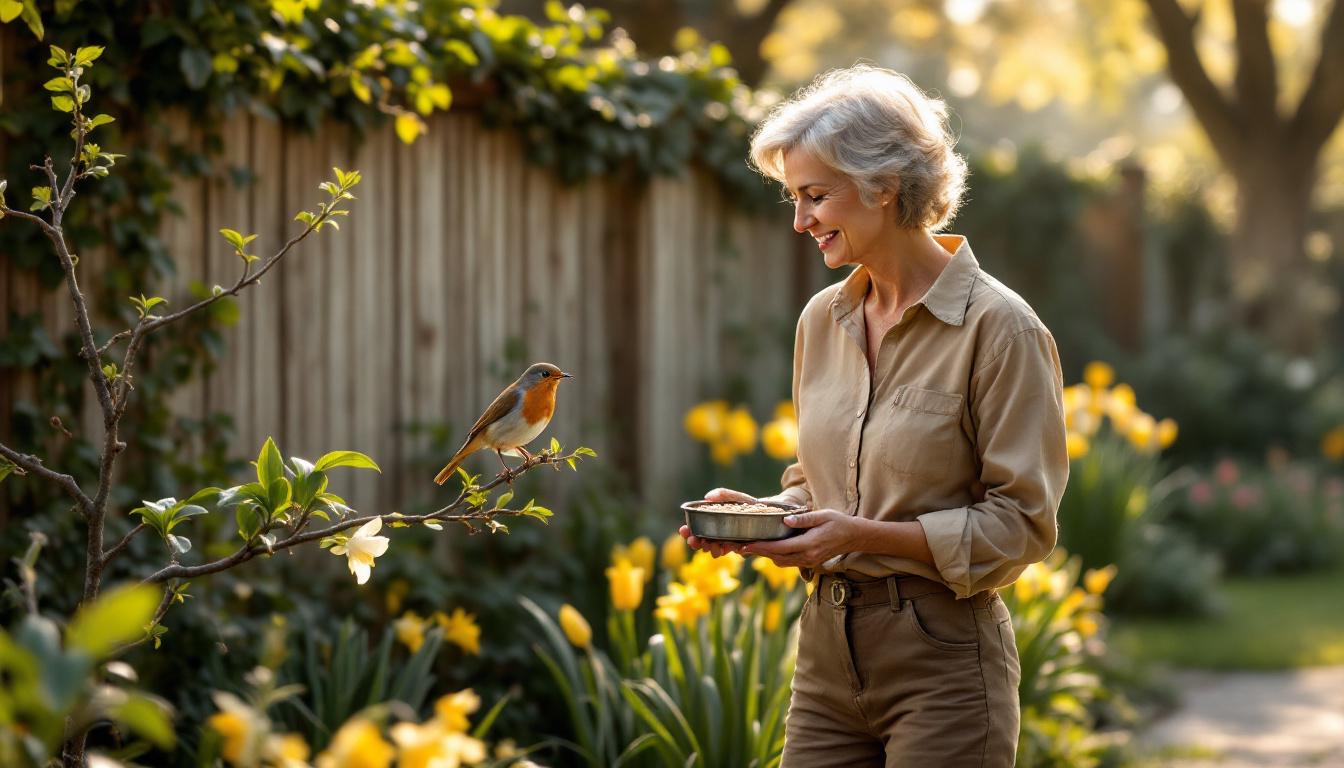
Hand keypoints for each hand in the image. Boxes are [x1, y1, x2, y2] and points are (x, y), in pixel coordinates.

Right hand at [679, 487, 757, 557]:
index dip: (687, 530)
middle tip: (693, 541)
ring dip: (708, 548)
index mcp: (711, 520)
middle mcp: (716, 532)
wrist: (768, 513)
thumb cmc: (747, 504)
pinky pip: (726, 551)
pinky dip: (723, 550)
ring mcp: (725, 540)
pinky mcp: (736, 546)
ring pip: (711, 548)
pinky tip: (722, 549)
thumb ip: (722, 494)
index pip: (695, 527)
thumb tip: (707, 497)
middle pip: (700, 540)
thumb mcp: (735, 496)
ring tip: (710, 546)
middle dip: (695, 542)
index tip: (683, 530)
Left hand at [741, 509, 861, 567]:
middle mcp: (807, 557)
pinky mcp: (809, 562)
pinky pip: (788, 562)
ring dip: (767, 555)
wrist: (854, 536)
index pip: (780, 548)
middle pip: (777, 558)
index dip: (761, 547)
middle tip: (740, 546)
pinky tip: (768, 548)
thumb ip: (804, 519)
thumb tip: (785, 520)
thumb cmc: (838, 522)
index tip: (746, 545)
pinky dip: (776, 556)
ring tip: (751, 547)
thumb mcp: (823, 515)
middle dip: (758, 553)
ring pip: (782, 562)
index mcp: (809, 545)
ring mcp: (809, 562)